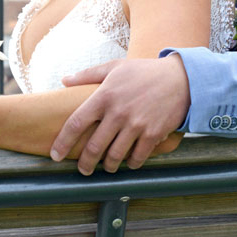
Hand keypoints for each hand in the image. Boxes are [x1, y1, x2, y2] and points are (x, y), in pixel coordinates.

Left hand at [51, 54, 189, 174]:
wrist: (181, 78)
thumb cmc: (144, 72)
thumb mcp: (115, 67)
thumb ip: (87, 75)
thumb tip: (64, 80)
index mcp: (104, 96)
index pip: (76, 123)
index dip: (63, 142)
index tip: (55, 155)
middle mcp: (118, 112)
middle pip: (93, 147)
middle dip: (85, 163)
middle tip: (83, 169)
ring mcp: (136, 125)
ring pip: (114, 156)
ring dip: (107, 166)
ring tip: (106, 166)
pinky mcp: (153, 134)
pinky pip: (137, 157)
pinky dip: (130, 163)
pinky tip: (128, 162)